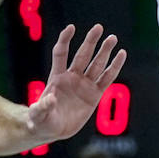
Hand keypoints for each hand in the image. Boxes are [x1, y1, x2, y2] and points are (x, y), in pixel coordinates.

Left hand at [26, 24, 126, 142]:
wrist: (52, 130)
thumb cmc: (40, 121)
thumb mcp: (37, 116)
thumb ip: (42, 107)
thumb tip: (50, 98)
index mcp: (56, 78)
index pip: (61, 54)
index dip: (65, 40)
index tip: (71, 28)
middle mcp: (72, 78)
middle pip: (82, 56)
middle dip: (90, 42)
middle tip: (98, 27)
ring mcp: (84, 85)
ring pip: (96, 64)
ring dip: (104, 51)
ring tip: (112, 38)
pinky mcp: (95, 95)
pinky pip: (107, 79)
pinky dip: (114, 67)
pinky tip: (121, 55)